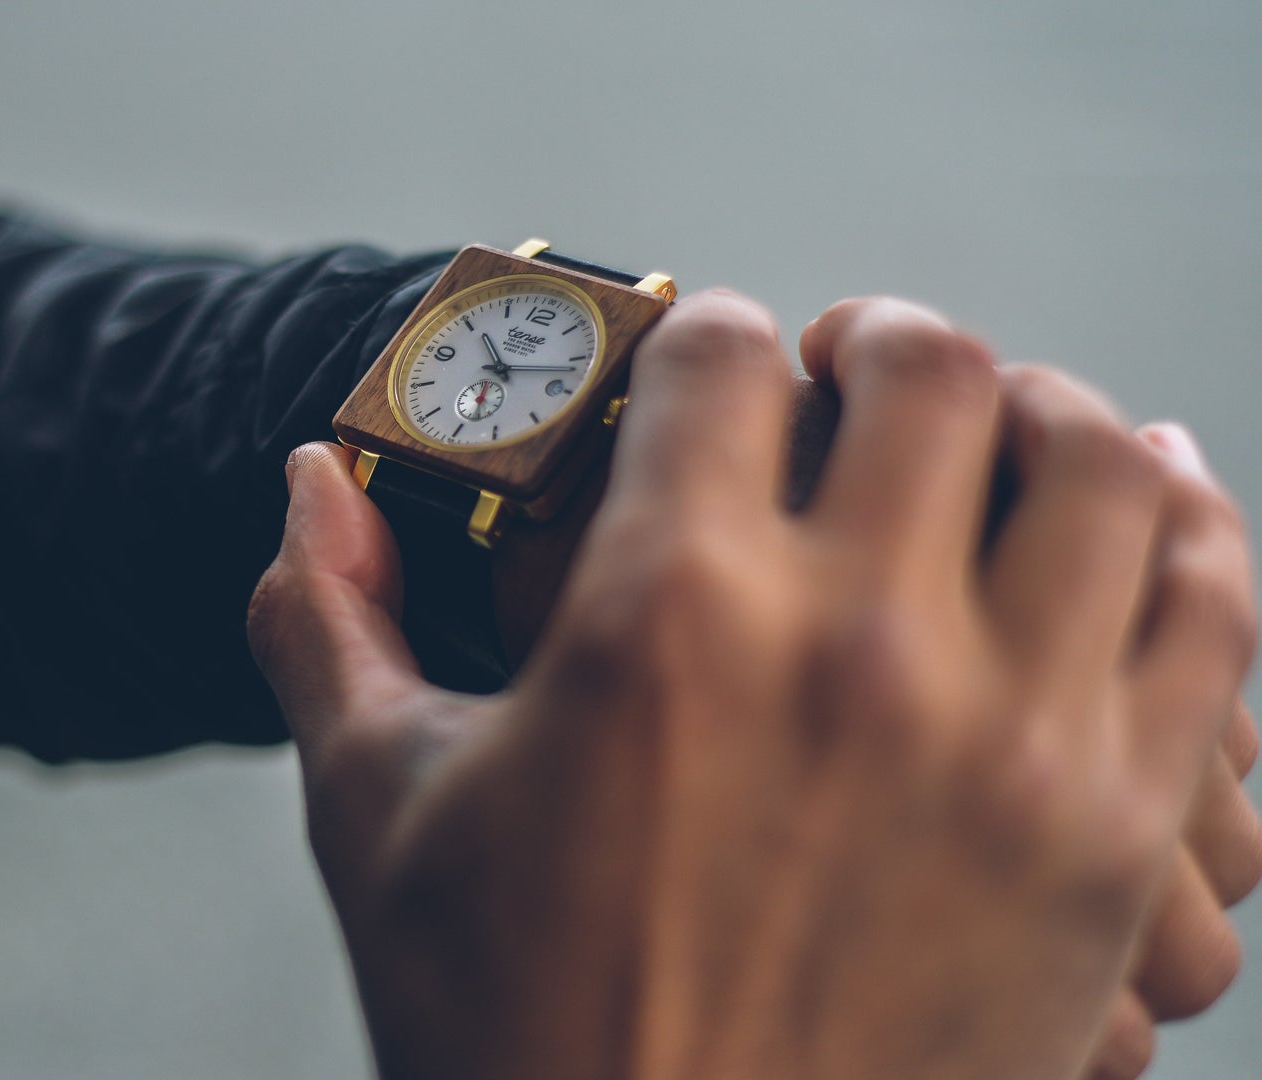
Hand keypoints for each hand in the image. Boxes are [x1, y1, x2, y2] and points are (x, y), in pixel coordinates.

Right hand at [248, 293, 1254, 1079]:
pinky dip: (1189, 527)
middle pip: (925, 370)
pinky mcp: (1115, 835)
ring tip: (991, 428)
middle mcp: (855, 648)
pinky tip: (1134, 512)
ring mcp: (1013, 739)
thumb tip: (305, 488)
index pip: (723, 361)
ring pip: (1097, 462)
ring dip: (1039, 410)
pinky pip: (1214, 611)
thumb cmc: (518, 1027)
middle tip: (843, 371)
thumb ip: (328, 623)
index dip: (706, 336)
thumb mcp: (381, 813)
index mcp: (662, 616)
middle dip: (873, 341)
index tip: (706, 364)